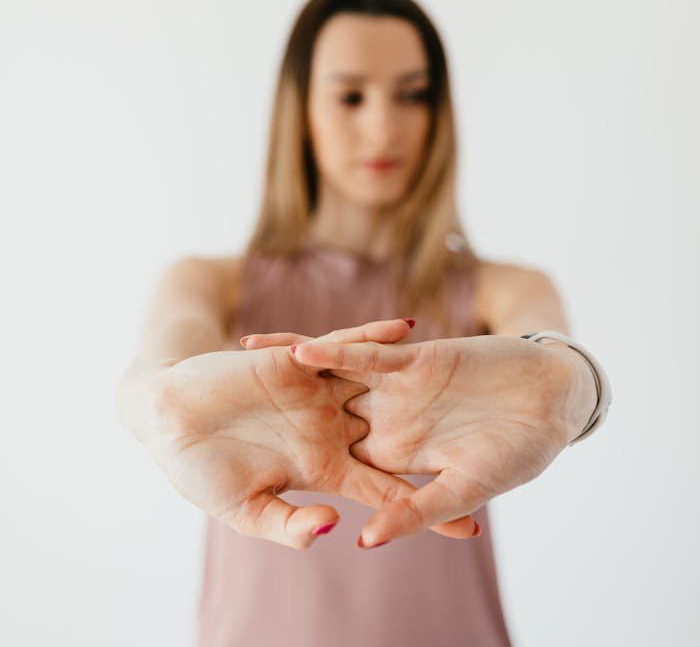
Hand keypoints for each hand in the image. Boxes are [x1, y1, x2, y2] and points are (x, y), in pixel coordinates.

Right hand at [121, 320, 465, 549]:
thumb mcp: (245, 511)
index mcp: (322, 468)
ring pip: (380, 384)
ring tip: (468, 369)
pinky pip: (345, 345)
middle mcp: (329, 428)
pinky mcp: (300, 361)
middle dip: (441, 438)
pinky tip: (407, 327)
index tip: (471, 525)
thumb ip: (289, 524)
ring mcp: (318, 392)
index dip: (425, 506)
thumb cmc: (197, 471)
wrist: (165, 418)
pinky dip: (373, 336)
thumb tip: (336, 528)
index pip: (386, 488)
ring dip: (419, 377)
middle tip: (493, 440)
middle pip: (397, 433)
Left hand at [245, 327, 581, 545]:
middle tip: (220, 409)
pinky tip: (293, 349)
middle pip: (320, 416)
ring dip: (289, 371)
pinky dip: (331, 351)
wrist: (554, 398)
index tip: (242, 478)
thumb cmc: (521, 452)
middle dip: (275, 410)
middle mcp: (388, 423)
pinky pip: (363, 353)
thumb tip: (363, 542)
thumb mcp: (466, 488)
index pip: (337, 471)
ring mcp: (397, 389)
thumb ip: (415, 512)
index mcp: (397, 461)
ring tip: (238, 362)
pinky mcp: (412, 358)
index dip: (292, 472)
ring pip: (332, 377)